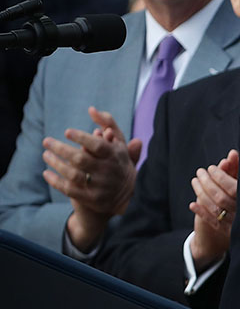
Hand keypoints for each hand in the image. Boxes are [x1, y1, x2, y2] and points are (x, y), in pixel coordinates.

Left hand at [42, 107, 140, 250]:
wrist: (124, 194)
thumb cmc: (116, 162)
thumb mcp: (119, 143)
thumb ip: (109, 124)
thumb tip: (91, 109)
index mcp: (115, 156)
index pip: (98, 146)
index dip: (82, 138)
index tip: (67, 132)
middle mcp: (108, 171)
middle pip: (81, 159)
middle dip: (61, 149)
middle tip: (46, 141)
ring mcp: (99, 186)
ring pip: (72, 174)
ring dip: (56, 163)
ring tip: (46, 155)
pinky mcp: (91, 198)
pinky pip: (69, 189)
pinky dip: (55, 181)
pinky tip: (46, 172)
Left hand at [188, 149, 237, 269]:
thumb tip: (232, 153)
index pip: (232, 187)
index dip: (220, 177)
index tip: (211, 168)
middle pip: (221, 197)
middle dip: (208, 183)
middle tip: (200, 172)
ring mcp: (236, 223)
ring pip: (215, 208)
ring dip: (201, 194)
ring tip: (195, 181)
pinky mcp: (229, 233)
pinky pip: (213, 223)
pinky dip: (201, 213)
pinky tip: (192, 204)